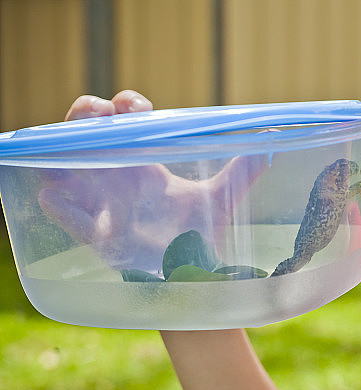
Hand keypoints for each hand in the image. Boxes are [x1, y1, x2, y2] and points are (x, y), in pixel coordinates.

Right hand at [39, 91, 266, 271]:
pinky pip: (60, 213)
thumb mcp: (221, 197)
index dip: (121, 106)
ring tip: (74, 145)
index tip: (137, 108)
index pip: (120, 122)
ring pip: (59, 167)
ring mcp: (101, 204)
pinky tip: (61, 193)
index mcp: (143, 165)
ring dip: (60, 151)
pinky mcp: (94, 234)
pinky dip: (55, 201)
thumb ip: (242, 171)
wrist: (193, 278)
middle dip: (84, 115)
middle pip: (82, 134)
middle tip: (102, 113)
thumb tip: (272, 139)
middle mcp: (116, 179)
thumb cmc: (198, 235)